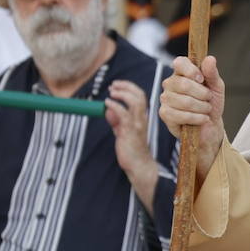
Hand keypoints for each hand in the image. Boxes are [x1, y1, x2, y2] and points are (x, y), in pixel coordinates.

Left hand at [107, 80, 159, 210]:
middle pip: (139, 95)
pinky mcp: (130, 131)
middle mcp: (142, 118)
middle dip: (126, 86)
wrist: (138, 165)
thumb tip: (108, 109)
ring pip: (135, 101)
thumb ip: (117, 121)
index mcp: (142, 117)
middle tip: (113, 86)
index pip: (139, 96)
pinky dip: (115, 105)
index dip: (128, 87)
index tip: (116, 85)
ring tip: (111, 92)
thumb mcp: (123, 132)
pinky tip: (107, 103)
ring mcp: (138, 124)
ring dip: (122, 93)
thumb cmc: (131, 150)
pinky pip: (124, 114)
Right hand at [159, 55, 225, 182]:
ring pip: (184, 101)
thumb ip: (212, 73)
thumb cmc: (211, 103)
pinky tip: (202, 119)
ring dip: (201, 108)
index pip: (179, 63)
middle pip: (183, 84)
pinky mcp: (164, 114)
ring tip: (206, 110)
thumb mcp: (216, 87)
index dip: (191, 70)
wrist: (210, 125)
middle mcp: (170, 83)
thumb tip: (210, 59)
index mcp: (182, 73)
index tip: (202, 79)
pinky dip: (196, 118)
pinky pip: (180, 115)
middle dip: (202, 94)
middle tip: (208, 99)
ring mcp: (166, 98)